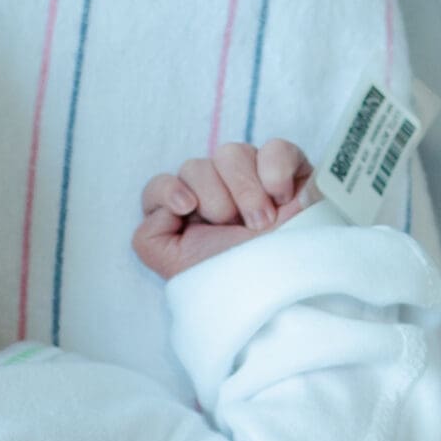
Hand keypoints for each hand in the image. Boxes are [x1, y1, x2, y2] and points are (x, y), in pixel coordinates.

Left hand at [132, 140, 316, 281]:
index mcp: (189, 219)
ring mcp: (253, 182)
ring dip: (245, 190)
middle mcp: (217, 197)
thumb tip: (165, 205)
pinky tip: (283, 199)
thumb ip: (149, 238)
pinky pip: (275, 148)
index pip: (161, 186)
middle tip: (234, 226)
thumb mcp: (179, 270)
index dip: (168, 190)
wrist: (286, 291)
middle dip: (214, 197)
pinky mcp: (290, 173)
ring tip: (262, 222)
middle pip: (195, 166)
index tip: (187, 207)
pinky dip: (275, 170)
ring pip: (230, 153)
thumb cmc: (234, 284)